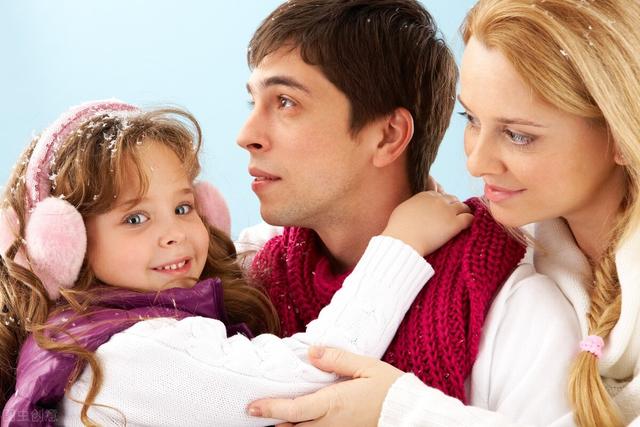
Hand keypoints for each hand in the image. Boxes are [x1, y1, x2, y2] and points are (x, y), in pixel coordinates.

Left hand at [247, 346, 403, 425]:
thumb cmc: (390, 389)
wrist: (411, 415)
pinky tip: (299, 422)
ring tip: (273, 417)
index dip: (270, 409)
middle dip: (272, 421)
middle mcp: (331, 424)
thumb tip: (311, 352)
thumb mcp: (366, 367)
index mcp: (334, 404)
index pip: (294, 410)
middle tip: (255, 412)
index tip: (252, 407)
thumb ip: (337, 359)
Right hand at [382, 191, 472, 255]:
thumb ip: (414, 204)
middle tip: (455, 215)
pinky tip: (468, 226)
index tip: (443, 210)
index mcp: (425, 196)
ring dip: (464, 213)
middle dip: (454, 206)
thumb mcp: (403, 208)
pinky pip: (469, 218)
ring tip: (464, 219)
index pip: (441, 195)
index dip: (443, 203)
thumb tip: (417, 207)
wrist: (403, 241)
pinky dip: (470, 221)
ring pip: (464, 207)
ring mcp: (447, 211)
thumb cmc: (398, 229)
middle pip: (453, 199)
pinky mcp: (454, 224)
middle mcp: (438, 200)